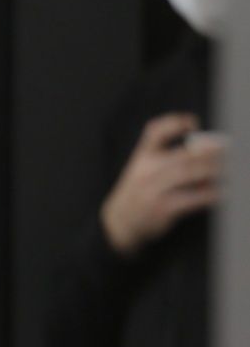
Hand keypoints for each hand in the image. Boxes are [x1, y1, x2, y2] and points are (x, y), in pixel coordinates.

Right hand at [101, 113, 222, 256]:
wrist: (119, 223)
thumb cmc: (139, 194)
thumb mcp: (143, 171)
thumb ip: (169, 160)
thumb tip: (207, 157)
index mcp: (142, 158)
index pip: (154, 132)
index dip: (174, 123)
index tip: (193, 123)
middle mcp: (146, 172)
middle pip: (182, 155)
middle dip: (208, 152)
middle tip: (227, 151)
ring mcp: (153, 191)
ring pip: (188, 174)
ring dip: (212, 170)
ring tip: (227, 169)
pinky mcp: (162, 209)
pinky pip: (192, 199)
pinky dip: (209, 194)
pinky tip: (220, 193)